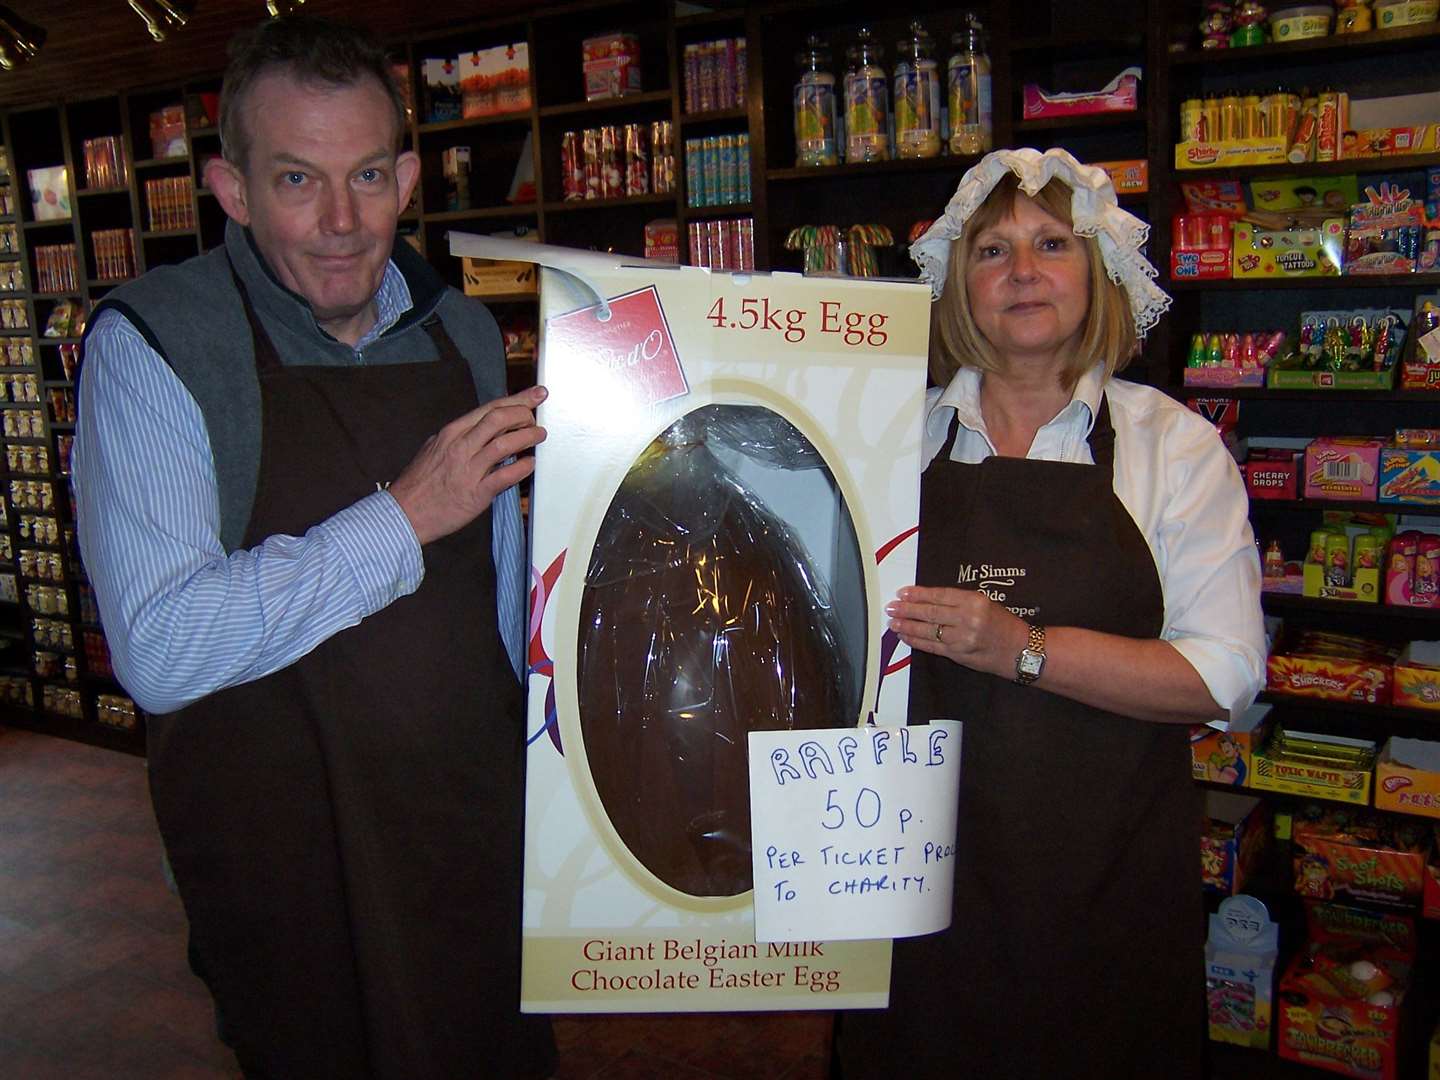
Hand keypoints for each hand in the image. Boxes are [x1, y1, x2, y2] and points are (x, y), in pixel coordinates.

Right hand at [389, 386, 547, 544]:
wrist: (404, 513)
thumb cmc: (420, 483)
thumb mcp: (436, 448)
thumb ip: (461, 438)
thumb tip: (486, 428)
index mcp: (452, 433)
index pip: (490, 408)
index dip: (517, 399)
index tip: (535, 394)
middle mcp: (460, 446)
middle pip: (499, 419)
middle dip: (524, 414)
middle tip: (535, 420)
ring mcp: (468, 469)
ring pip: (505, 444)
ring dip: (528, 437)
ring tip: (538, 436)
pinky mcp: (476, 493)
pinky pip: (505, 476)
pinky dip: (522, 468)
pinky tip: (529, 464)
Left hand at [885, 585, 1028, 678]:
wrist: (1019, 650)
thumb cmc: (1002, 623)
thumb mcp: (984, 603)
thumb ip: (957, 601)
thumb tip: (926, 600)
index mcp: (974, 601)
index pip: (939, 595)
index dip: (918, 594)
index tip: (902, 593)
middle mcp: (967, 619)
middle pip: (930, 612)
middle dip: (907, 609)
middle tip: (892, 607)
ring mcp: (961, 639)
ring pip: (928, 630)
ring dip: (907, 626)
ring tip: (893, 622)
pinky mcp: (957, 654)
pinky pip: (931, 647)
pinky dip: (916, 641)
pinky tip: (905, 636)